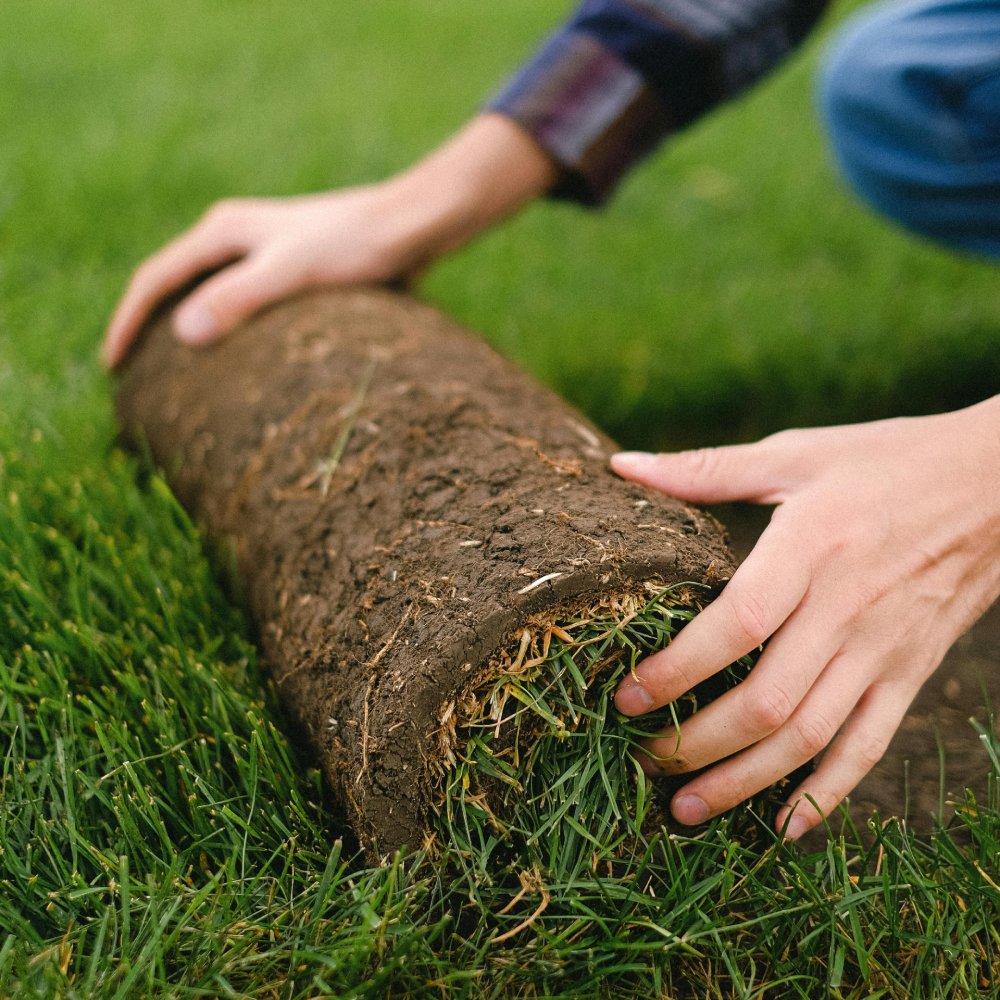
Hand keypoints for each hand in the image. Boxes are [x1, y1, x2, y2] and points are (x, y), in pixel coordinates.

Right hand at [102, 114, 557, 367]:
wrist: (412, 225)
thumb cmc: (356, 245)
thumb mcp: (293, 271)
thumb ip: (239, 298)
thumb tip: (183, 333)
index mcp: (223, 231)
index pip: (155, 278)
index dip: (128, 322)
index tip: (112, 367)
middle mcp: (236, 236)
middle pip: (175, 284)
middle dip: (150, 327)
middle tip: (133, 378)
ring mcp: (264, 252)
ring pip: (209, 295)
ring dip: (187, 330)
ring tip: (175, 375)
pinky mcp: (292, 270)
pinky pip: (243, 304)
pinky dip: (227, 331)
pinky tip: (238, 362)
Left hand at [611, 398, 999, 838]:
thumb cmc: (888, 462)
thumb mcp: (797, 453)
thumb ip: (706, 469)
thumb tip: (623, 466)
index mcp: (809, 549)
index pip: (736, 626)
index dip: (677, 670)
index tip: (627, 697)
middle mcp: (846, 610)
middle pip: (766, 701)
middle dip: (695, 743)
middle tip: (641, 759)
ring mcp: (883, 651)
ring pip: (809, 738)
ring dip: (743, 782)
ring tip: (685, 809)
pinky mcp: (911, 674)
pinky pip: (868, 746)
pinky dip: (827, 794)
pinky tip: (783, 827)